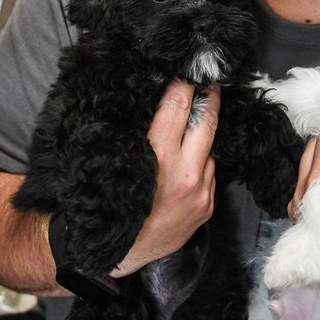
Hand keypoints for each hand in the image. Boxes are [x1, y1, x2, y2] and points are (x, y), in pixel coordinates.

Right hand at [111, 80, 218, 277]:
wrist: (117, 251)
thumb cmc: (109, 202)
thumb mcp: (118, 161)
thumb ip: (139, 131)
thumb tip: (155, 98)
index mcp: (160, 159)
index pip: (178, 107)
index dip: (183, 83)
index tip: (187, 68)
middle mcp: (185, 175)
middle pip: (207, 121)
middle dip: (209, 96)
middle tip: (209, 78)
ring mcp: (201, 192)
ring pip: (210, 147)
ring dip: (202, 133)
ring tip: (194, 119)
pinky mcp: (207, 206)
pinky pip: (210, 172)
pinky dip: (201, 161)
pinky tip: (187, 159)